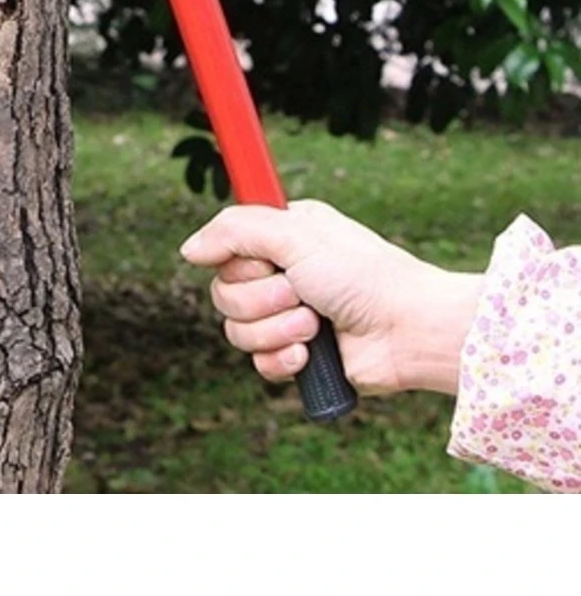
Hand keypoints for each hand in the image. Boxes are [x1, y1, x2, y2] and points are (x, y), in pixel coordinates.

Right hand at [180, 199, 481, 397]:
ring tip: (315, 325)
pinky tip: (310, 353)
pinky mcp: (298, 355)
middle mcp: (282, 273)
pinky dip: (282, 360)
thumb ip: (236, 232)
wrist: (406, 330)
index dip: (238, 259)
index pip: (226, 246)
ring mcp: (288, 316)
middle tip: (301, 293)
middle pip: (223, 292)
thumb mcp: (296, 235)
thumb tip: (188, 249)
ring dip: (277, 330)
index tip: (263, 261)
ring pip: (237, 331)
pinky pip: (259, 364)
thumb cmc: (363, 275)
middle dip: (261, 299)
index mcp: (283, 236)